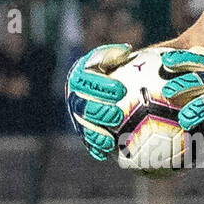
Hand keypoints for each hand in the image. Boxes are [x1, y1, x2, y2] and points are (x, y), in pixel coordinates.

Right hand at [66, 43, 133, 159]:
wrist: (114, 89)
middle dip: (98, 111)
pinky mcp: (84, 131)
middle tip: (117, 116)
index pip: (87, 80)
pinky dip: (95, 147)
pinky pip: (87, 141)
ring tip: (109, 140)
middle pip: (82, 105)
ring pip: (83, 125)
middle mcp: (76, 96)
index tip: (121, 90)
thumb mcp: (118, 59)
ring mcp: (78, 115)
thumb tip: (127, 50)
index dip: (101, 86)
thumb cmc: (122, 70)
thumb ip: (118, 55)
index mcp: (81, 77)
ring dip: (95, 133)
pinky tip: (106, 153)